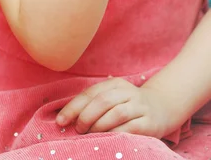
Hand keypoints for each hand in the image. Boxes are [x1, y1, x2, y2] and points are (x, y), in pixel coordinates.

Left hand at [55, 78, 180, 138]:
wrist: (162, 107)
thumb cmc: (128, 105)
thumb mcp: (112, 98)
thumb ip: (94, 103)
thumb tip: (67, 117)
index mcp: (114, 84)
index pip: (90, 93)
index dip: (73, 107)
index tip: (60, 121)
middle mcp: (127, 92)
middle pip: (102, 101)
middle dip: (85, 116)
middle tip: (78, 129)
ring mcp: (139, 107)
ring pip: (115, 113)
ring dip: (99, 125)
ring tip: (90, 134)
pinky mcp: (149, 123)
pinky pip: (129, 128)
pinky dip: (115, 134)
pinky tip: (107, 138)